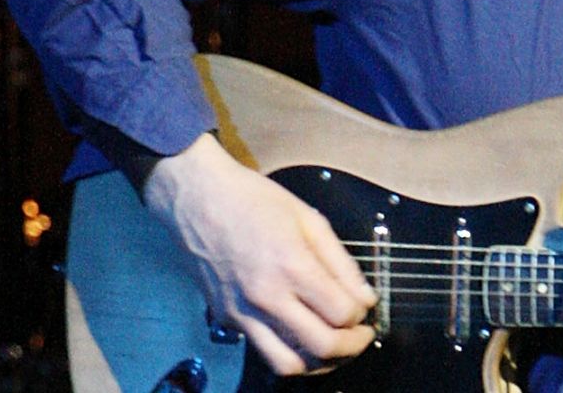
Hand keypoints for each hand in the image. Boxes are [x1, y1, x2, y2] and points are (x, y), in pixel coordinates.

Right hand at [142, 133, 377, 374]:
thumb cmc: (251, 200)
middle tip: (361, 335)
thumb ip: (341, 263)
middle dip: (351, 347)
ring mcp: (242, 312)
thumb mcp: (309, 219)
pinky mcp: (226, 319)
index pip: (342, 314)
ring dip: (319, 363)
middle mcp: (265, 296)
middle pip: (320, 348)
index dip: (362, 315)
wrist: (196, 198)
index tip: (366, 308)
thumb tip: (364, 297)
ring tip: (333, 345)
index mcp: (291, 265)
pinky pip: (263, 349)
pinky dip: (288, 350)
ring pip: (288, 364)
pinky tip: (300, 332)